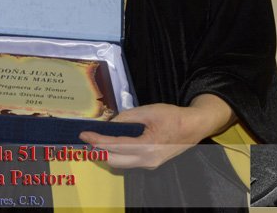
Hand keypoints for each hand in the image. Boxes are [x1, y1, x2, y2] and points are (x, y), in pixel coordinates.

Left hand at [79, 95, 234, 168]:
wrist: (193, 127)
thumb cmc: (173, 117)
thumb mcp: (149, 111)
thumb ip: (127, 117)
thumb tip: (109, 123)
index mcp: (147, 147)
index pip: (115, 146)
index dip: (97, 140)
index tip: (83, 134)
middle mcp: (147, 161)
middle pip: (114, 161)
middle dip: (98, 150)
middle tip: (86, 138)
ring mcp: (149, 165)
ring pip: (120, 164)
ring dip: (106, 154)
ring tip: (96, 140)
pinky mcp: (150, 163)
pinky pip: (128, 162)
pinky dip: (116, 155)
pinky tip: (111, 144)